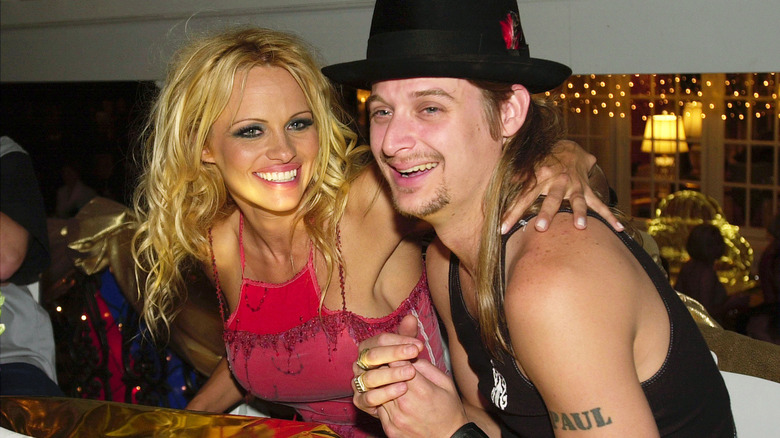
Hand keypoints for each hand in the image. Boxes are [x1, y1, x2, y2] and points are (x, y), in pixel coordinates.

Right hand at [353, 315, 423, 416]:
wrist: (398, 398)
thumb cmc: (400, 369)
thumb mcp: (405, 351)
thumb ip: (407, 335)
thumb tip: (411, 317)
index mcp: (367, 348)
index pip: (380, 340)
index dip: (400, 340)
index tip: (418, 345)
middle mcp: (359, 364)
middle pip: (372, 356)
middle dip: (395, 353)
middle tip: (415, 353)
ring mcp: (358, 383)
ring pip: (370, 377)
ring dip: (391, 374)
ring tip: (411, 372)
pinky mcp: (360, 401)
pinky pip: (369, 398)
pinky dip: (385, 393)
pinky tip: (402, 388)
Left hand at [378, 359, 468, 437]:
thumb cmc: (449, 410)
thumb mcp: (445, 383)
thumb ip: (426, 367)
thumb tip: (408, 355)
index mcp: (421, 390)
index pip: (397, 364)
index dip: (396, 356)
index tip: (398, 354)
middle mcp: (405, 404)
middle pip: (384, 377)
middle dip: (386, 368)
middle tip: (389, 364)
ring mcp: (395, 418)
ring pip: (377, 392)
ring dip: (382, 384)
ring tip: (389, 381)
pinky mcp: (390, 429)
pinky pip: (378, 408)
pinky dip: (382, 401)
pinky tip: (391, 399)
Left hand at [500, 140, 623, 233]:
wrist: (568, 149)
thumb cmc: (541, 163)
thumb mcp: (527, 166)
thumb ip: (514, 177)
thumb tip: (495, 185)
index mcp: (540, 177)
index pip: (522, 198)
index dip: (512, 213)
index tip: (502, 229)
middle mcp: (558, 181)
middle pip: (551, 200)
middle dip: (546, 213)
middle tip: (539, 227)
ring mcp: (574, 186)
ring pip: (577, 201)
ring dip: (579, 213)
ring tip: (580, 226)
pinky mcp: (587, 190)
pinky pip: (599, 204)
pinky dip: (609, 218)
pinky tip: (619, 230)